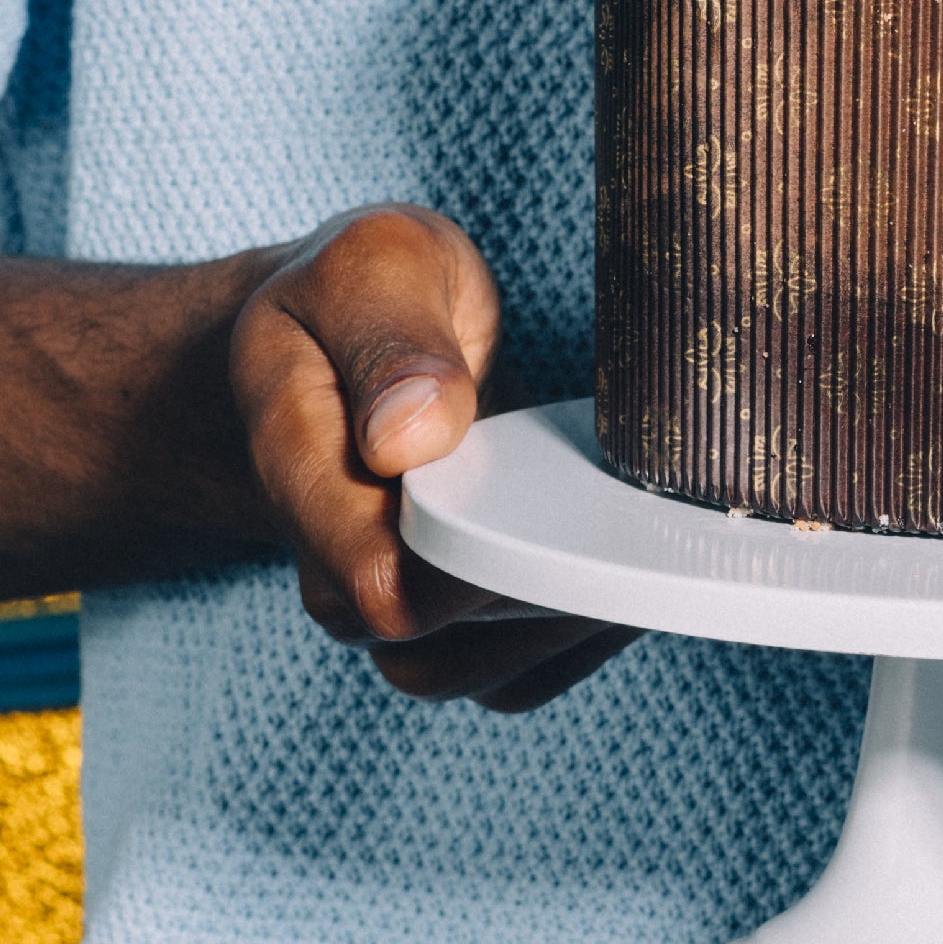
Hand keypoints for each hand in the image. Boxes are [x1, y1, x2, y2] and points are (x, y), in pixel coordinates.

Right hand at [228, 206, 636, 710]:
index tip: (558, 503)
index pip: (374, 582)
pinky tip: (636, 558)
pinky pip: (520, 672)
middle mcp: (333, 560)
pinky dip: (588, 630)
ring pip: (483, 679)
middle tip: (633, 526)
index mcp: (297, 467)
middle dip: (544, 599)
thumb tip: (414, 437)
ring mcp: (394, 601)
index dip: (470, 570)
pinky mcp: (454, 621)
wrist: (338, 337)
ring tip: (645, 542)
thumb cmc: (363, 291)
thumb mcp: (374, 263)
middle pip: (434, 653)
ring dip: (575, 625)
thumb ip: (390, 338)